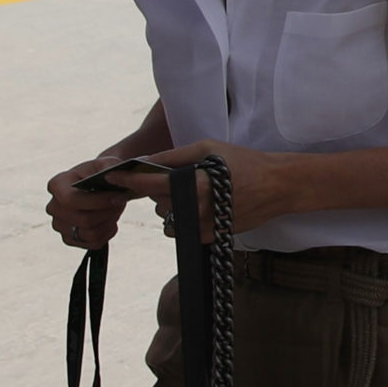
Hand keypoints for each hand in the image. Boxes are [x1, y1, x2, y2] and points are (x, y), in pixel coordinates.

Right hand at [45, 156, 131, 249]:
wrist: (99, 185)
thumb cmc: (102, 173)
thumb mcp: (106, 164)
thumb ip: (110, 166)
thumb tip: (112, 176)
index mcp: (57, 185)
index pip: (71, 200)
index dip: (98, 202)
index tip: (119, 197)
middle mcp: (53, 207)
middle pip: (84, 220)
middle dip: (109, 212)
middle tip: (122, 202)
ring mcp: (59, 225)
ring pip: (90, 233)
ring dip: (110, 221)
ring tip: (116, 209)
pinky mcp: (69, 239)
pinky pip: (93, 243)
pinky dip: (107, 233)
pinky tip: (111, 220)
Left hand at [110, 140, 300, 241]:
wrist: (276, 186)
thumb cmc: (243, 162)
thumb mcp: (210, 148)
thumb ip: (175, 156)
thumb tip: (145, 162)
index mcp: (192, 182)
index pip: (149, 184)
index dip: (127, 180)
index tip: (111, 178)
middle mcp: (194, 207)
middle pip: (157, 202)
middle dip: (161, 191)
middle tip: (182, 178)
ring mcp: (201, 226)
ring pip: (168, 218)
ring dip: (173, 206)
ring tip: (197, 192)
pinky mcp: (208, 237)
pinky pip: (183, 229)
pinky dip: (187, 218)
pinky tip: (206, 206)